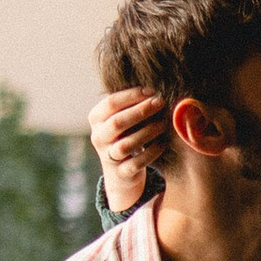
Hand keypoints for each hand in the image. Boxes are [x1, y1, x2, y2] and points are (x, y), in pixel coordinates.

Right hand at [88, 86, 164, 216]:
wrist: (121, 172)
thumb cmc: (126, 135)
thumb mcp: (122, 117)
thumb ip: (131, 103)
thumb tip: (155, 87)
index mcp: (96, 118)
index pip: (111, 103)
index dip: (132, 96)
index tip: (152, 91)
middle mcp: (98, 137)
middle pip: (117, 122)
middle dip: (141, 111)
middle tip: (160, 102)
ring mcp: (108, 156)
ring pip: (127, 144)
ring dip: (148, 131)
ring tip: (164, 123)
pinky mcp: (120, 173)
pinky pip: (137, 163)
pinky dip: (152, 152)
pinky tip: (163, 142)